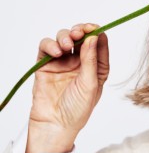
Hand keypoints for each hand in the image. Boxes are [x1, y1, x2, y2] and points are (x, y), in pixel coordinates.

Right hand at [26, 23, 109, 152]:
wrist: (55, 125)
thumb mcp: (90, 84)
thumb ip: (91, 60)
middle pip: (81, 36)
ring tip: (67, 46)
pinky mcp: (46, 64)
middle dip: (80, 30)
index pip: (99, 42)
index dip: (96, 31)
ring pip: (64, 38)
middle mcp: (80, 61)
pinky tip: (56, 53)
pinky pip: (46, 47)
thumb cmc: (78, 109)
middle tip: (79, 32)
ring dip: (65, 36)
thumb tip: (94, 37)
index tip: (94, 27)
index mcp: (96, 65)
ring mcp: (63, 61)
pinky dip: (50, 44)